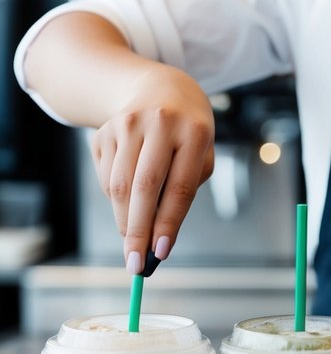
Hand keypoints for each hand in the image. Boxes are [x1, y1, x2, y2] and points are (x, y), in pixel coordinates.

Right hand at [89, 63, 214, 273]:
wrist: (160, 88)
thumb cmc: (188, 132)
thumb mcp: (201, 153)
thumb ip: (185, 191)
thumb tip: (157, 240)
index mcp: (195, 131)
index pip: (180, 185)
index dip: (169, 222)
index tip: (161, 253)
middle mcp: (160, 124)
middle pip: (143, 187)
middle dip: (139, 231)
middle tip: (135, 265)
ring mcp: (127, 124)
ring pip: (118, 186)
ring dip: (125, 222)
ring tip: (134, 240)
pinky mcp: (104, 131)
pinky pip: (105, 179)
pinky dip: (115, 200)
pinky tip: (128, 198)